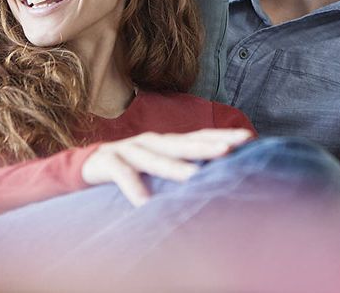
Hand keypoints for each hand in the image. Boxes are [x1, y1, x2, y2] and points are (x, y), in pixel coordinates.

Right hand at [82, 128, 252, 205]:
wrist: (91, 163)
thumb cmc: (134, 165)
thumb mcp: (160, 163)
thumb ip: (184, 166)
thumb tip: (219, 177)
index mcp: (168, 141)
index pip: (200, 136)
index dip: (223, 135)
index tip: (249, 138)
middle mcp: (153, 141)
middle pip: (183, 143)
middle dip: (207, 146)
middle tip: (229, 149)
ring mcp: (131, 149)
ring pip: (155, 158)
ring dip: (174, 167)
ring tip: (194, 177)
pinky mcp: (109, 161)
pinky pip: (122, 174)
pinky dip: (133, 186)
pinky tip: (143, 203)